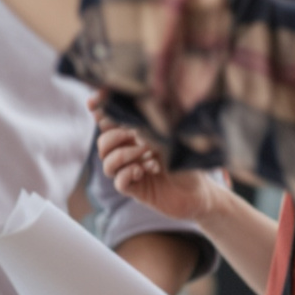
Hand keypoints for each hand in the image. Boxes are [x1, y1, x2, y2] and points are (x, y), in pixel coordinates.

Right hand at [97, 121, 232, 220]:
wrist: (201, 191)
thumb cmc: (189, 161)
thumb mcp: (171, 138)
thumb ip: (150, 127)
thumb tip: (132, 117)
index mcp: (136, 135)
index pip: (109, 121)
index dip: (98, 111)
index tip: (93, 103)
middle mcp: (130, 152)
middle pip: (103, 143)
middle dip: (116, 137)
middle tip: (138, 138)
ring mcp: (131, 171)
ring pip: (107, 163)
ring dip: (125, 156)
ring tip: (148, 156)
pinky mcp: (136, 190)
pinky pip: (118, 181)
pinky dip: (128, 174)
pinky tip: (145, 171)